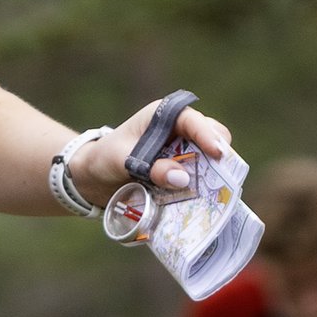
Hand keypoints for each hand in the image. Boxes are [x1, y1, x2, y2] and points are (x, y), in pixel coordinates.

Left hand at [66, 98, 232, 212]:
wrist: (93, 179)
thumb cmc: (104, 158)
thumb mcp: (122, 160)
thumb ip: (150, 167)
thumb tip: (182, 178)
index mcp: (164, 116)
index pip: (192, 120)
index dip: (208, 135)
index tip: (218, 154)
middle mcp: (180, 131)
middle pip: (212, 137)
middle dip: (219, 156)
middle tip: (222, 176)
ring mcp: (185, 153)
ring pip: (211, 160)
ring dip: (214, 175)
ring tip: (216, 191)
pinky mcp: (184, 173)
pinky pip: (201, 179)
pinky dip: (204, 189)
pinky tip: (205, 201)